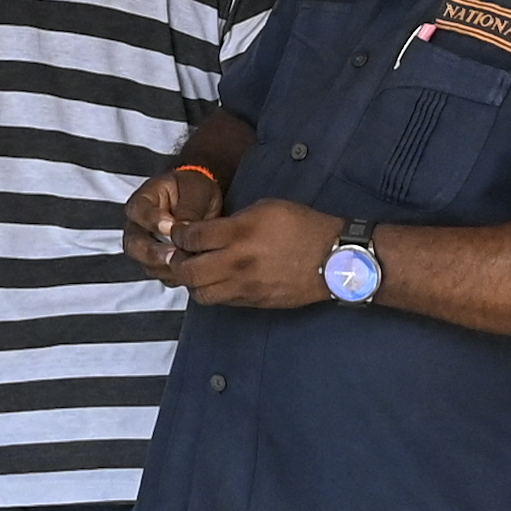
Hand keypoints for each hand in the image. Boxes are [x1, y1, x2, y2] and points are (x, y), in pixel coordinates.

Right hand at [122, 156, 223, 272]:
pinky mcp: (159, 264)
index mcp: (143, 202)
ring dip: (165, 267)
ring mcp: (146, 248)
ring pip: (146, 264)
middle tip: (174, 253)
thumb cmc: (194, 191)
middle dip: (153, 252)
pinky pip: (162, 274)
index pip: (138, 211)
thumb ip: (188, 208)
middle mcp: (138, 227)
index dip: (152, 220)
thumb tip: (184, 227)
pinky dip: (175, 275)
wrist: (203, 202)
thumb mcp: (195, 191)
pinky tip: (190, 271)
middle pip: (134, 244)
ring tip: (186, 264)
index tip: (170, 225)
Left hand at [168, 198, 341, 310]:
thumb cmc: (303, 227)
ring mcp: (245, 286)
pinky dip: (212, 292)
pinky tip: (217, 281)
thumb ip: (233, 220)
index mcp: (240, 234)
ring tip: (196, 270)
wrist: (333, 259)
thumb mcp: (266, 208)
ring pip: (200, 293)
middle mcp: (237, 263)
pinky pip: (221, 301)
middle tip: (178, 254)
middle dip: (176, 261)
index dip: (178, 234)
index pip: (192, 237)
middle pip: (188, 271)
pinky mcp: (253, 302)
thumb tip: (209, 230)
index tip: (178, 231)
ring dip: (192, 281)